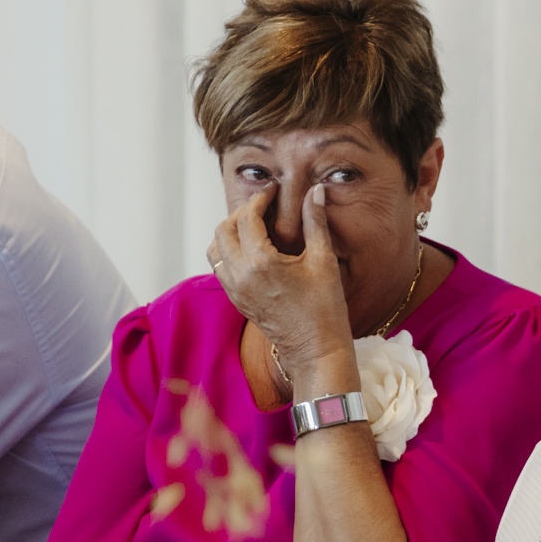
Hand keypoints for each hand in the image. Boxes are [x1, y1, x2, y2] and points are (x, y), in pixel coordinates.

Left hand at [208, 185, 350, 389]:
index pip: (248, 217)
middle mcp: (240, 275)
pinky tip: (252, 248)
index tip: (273, 192)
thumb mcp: (324, 261)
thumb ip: (316, 222)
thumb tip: (316, 191)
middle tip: (263, 206)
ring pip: (215, 248)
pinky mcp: (236, 299)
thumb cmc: (325, 309)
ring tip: (254, 226)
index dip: (260, 199)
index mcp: (260, 263)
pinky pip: (219, 266)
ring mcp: (234, 289)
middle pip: (223, 229)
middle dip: (242, 212)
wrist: (315, 350)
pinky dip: (229, 250)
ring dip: (230, 231)